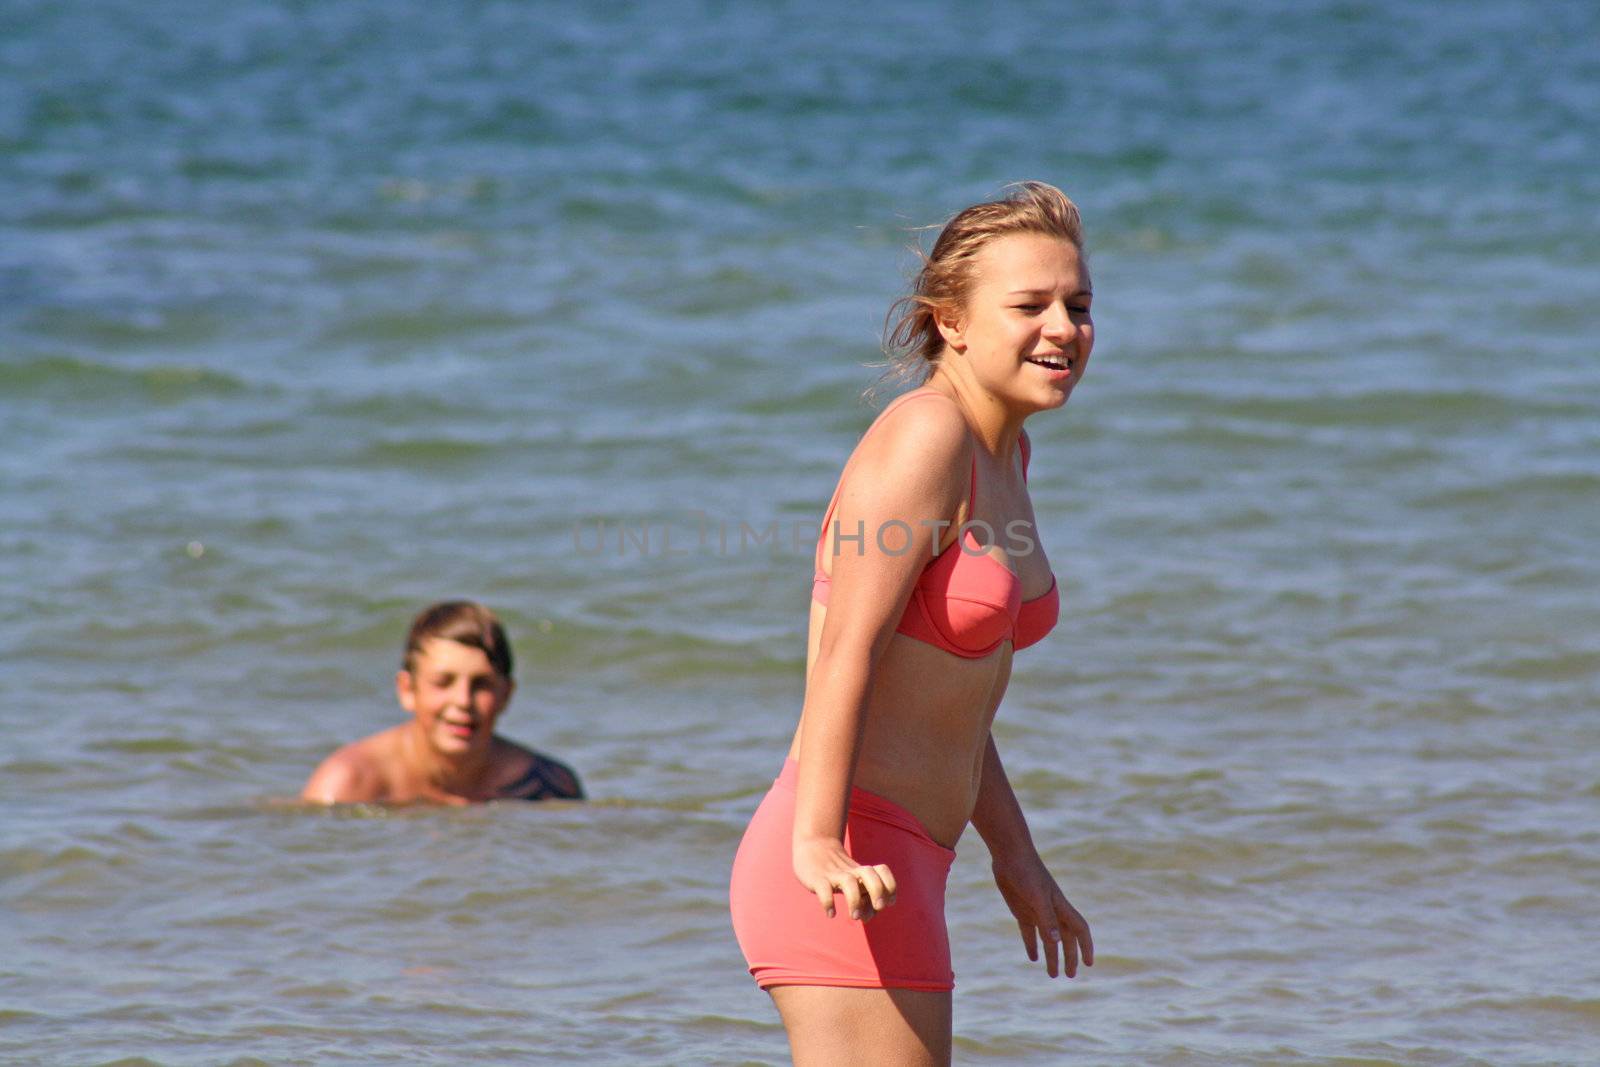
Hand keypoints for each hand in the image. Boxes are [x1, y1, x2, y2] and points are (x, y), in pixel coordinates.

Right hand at [793, 835, 897, 920]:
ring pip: (849, 882)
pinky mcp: (817, 879)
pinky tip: (831, 913)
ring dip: (855, 901)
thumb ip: (865, 902)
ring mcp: (834, 874)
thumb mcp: (854, 883)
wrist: (811, 848)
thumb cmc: (837, 872)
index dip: (890, 886)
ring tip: (854, 916)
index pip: (882, 870)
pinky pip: (824, 889)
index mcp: (861, 871)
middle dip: (878, 890)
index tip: (887, 903)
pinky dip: (828, 902)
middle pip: (870, 873)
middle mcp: (851, 871)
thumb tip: (867, 917)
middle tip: (879, 907)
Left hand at [992, 851, 1093, 977]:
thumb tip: (1057, 943)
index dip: (1086, 947)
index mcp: (1060, 907)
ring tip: (1052, 974)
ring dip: (1051, 955)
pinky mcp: (1021, 910)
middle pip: (1065, 939)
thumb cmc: (1026, 872)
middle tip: (1069, 976)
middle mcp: (1051, 911)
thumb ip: (1046, 919)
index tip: (1089, 964)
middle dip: (1069, 957)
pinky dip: (1032, 945)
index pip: (1079, 930)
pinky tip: (1032, 958)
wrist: (1009, 854)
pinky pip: (1029, 932)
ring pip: (1048, 938)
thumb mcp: (1036, 896)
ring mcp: (1036, 911)